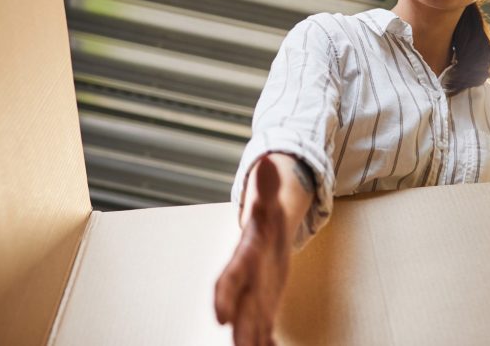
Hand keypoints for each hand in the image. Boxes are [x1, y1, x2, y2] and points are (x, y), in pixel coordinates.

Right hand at [214, 157, 291, 345]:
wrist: (267, 227)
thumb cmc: (267, 215)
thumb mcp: (270, 200)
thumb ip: (268, 186)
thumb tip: (269, 162)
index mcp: (245, 256)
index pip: (231, 277)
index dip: (224, 296)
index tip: (219, 317)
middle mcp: (246, 280)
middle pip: (239, 307)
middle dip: (239, 329)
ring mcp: (256, 293)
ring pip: (251, 322)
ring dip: (252, 340)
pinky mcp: (266, 302)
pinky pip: (265, 327)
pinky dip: (267, 341)